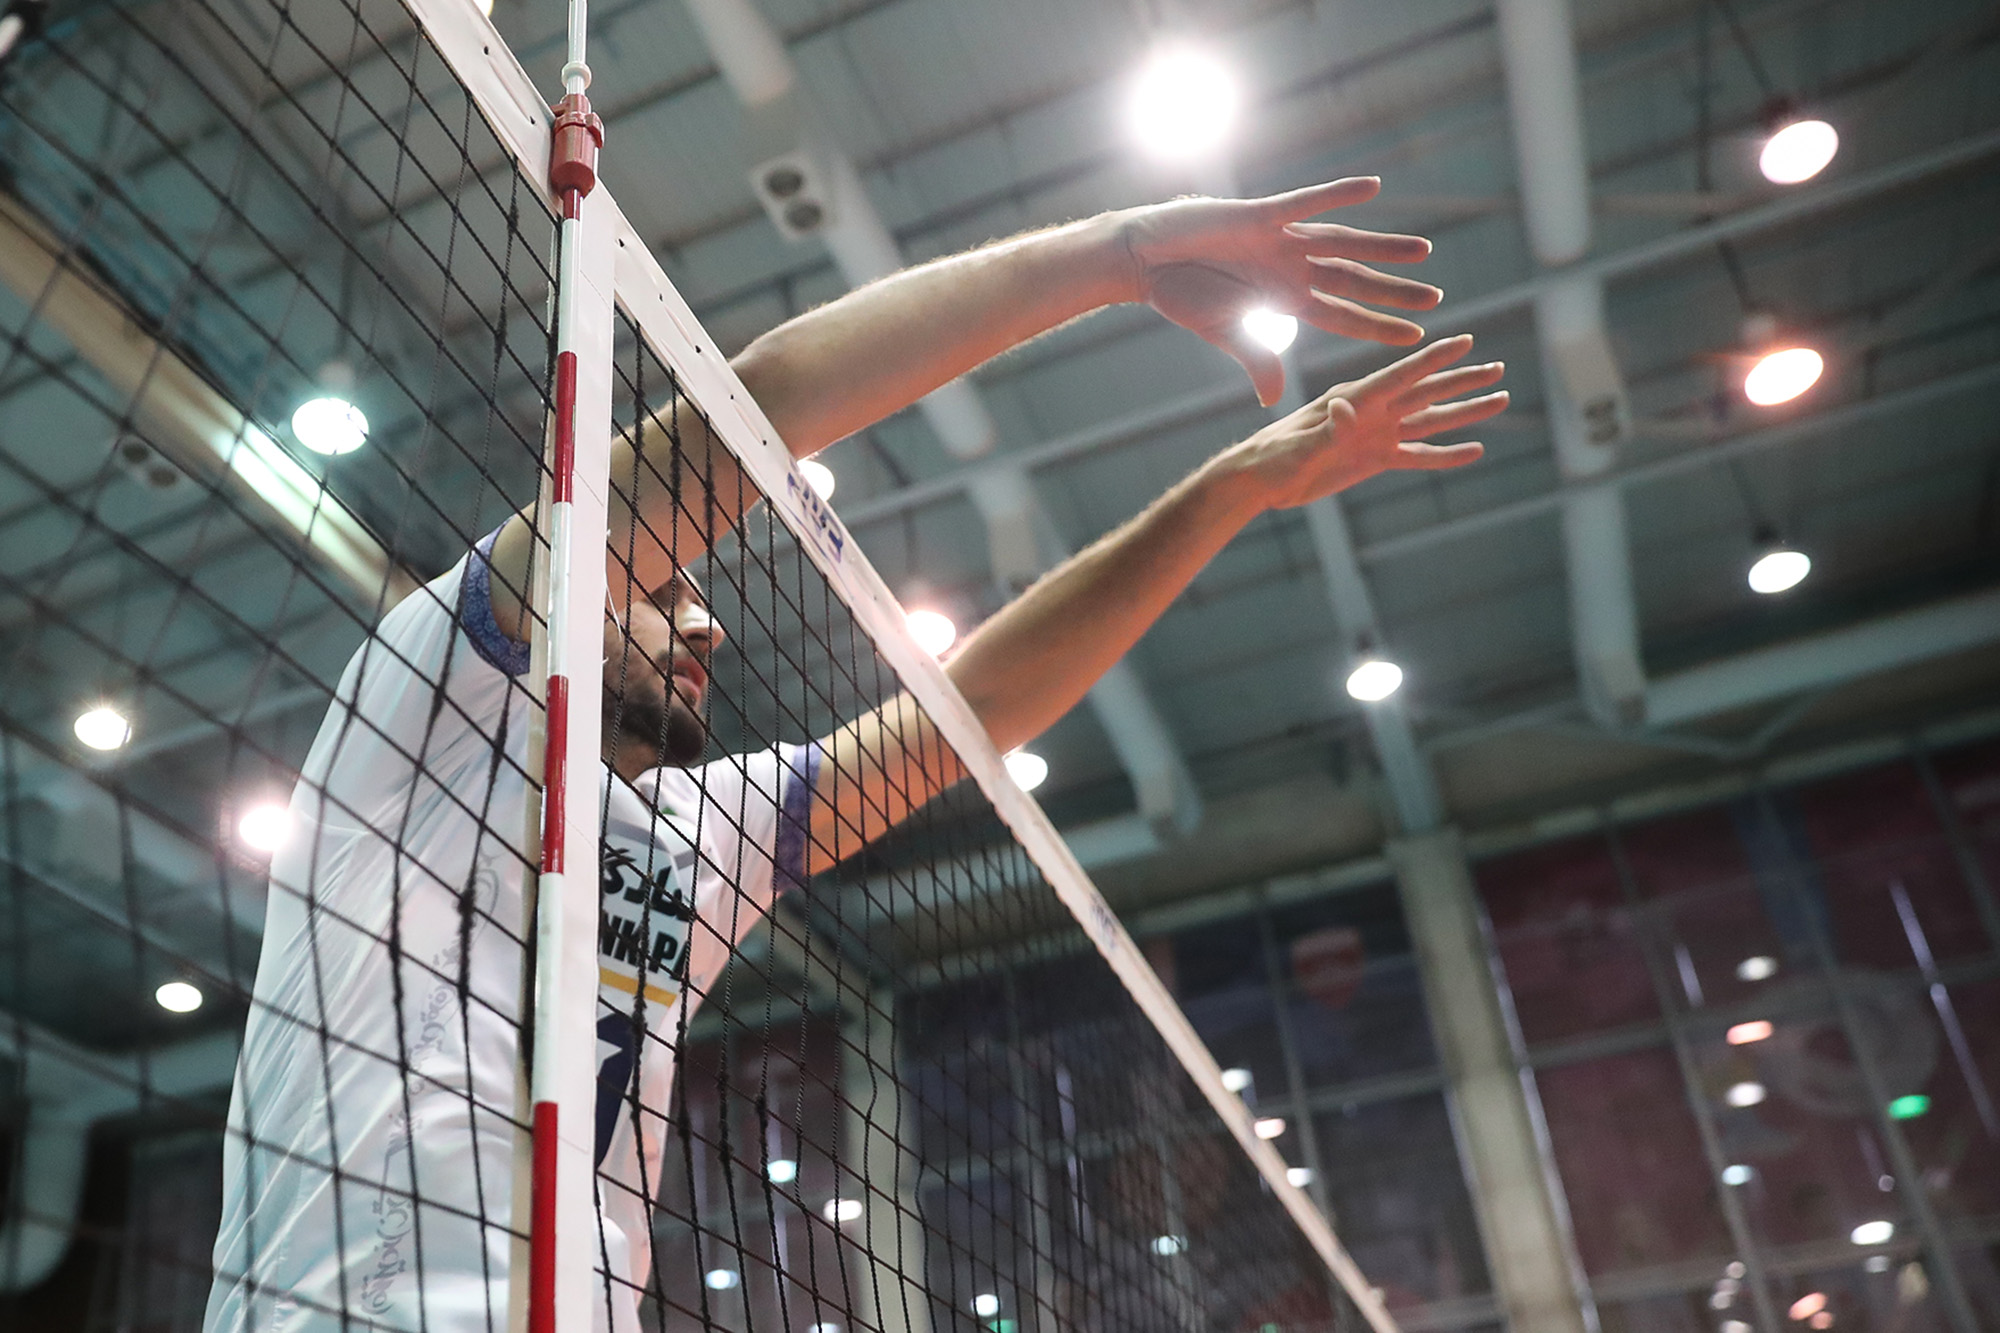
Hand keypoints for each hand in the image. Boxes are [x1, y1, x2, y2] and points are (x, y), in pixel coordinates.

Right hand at [1121, 178, 1442, 406]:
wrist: (1147, 259)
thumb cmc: (1182, 295)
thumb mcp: (1225, 334)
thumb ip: (1258, 360)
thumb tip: (1276, 401)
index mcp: (1284, 300)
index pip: (1342, 316)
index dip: (1378, 326)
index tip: (1415, 335)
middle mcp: (1291, 269)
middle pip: (1354, 281)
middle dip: (1394, 291)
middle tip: (1436, 298)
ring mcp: (1281, 241)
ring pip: (1344, 244)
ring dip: (1383, 248)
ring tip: (1424, 252)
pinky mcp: (1263, 215)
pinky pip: (1308, 203)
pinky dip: (1339, 195)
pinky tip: (1374, 188)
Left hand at [1215, 335, 1505, 510]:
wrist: (1258, 480)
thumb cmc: (1271, 457)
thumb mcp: (1298, 444)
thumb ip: (1326, 430)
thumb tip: (1346, 409)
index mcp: (1353, 397)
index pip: (1401, 374)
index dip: (1434, 359)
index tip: (1466, 341)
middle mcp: (1372, 410)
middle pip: (1427, 391)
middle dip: (1462, 380)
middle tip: (1498, 367)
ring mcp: (1376, 433)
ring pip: (1430, 419)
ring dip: (1464, 412)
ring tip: (1500, 399)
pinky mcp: (1374, 458)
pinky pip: (1418, 454)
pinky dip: (1445, 454)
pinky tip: (1474, 451)